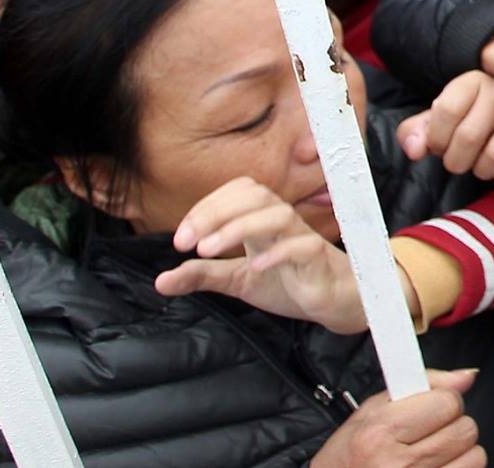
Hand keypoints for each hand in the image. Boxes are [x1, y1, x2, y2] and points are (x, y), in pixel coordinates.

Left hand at [155, 177, 368, 334]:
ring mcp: (302, 238)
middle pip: (256, 194)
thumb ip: (203, 276)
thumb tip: (160, 280)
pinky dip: (276, 252)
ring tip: (208, 250)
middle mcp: (282, 222)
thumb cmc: (289, 282)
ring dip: (239, 228)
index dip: (207, 207)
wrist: (334, 301)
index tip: (182, 238)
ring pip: (277, 215)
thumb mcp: (238, 280)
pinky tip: (254, 266)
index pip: (238, 192)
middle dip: (215, 213)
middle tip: (186, 242)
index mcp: (262, 220)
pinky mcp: (318, 260)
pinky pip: (302, 246)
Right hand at [311, 368, 484, 467]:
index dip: (442, 401)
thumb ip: (422, 385)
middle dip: (451, 427)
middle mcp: (399, 465)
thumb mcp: (370, 412)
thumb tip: (465, 377)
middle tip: (426, 435)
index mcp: (380, 434)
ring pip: (474, 456)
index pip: (447, 402)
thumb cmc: (348, 457)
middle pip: (465, 429)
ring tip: (429, 455)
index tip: (430, 408)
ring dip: (458, 453)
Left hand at [398, 70, 493, 184]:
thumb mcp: (442, 115)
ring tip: (479, 163)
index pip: (446, 112)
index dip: (436, 139)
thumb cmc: (473, 114)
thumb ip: (418, 130)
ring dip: (480, 170)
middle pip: (468, 137)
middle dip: (455, 161)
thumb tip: (415, 150)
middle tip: (457, 161)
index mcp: (474, 80)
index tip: (438, 146)